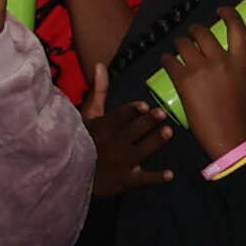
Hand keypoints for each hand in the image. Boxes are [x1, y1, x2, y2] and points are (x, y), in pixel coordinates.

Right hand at [81, 64, 171, 197]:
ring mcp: (122, 162)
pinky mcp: (127, 179)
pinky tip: (170, 174)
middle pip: (132, 131)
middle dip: (146, 123)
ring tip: (168, 132)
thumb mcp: (90, 116)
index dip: (131, 111)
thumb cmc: (88, 139)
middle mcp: (115, 143)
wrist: (75, 174)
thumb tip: (100, 65)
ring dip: (154, 142)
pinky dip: (156, 178)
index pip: (120, 116)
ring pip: (139, 151)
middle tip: (161, 114)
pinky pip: (143, 179)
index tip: (143, 105)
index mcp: (107, 127)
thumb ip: (99, 91)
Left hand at [163, 7, 245, 159]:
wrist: (230, 138)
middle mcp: (221, 60)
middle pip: (203, 32)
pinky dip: (166, 59)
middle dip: (194, 31)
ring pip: (184, 44)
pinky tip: (167, 60)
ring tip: (178, 49)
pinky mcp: (184, 81)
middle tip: (192, 36)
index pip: (236, 27)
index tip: (221, 11)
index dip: (228, 13)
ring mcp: (200, 70)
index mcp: (241, 61)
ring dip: (179, 44)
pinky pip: (170, 61)